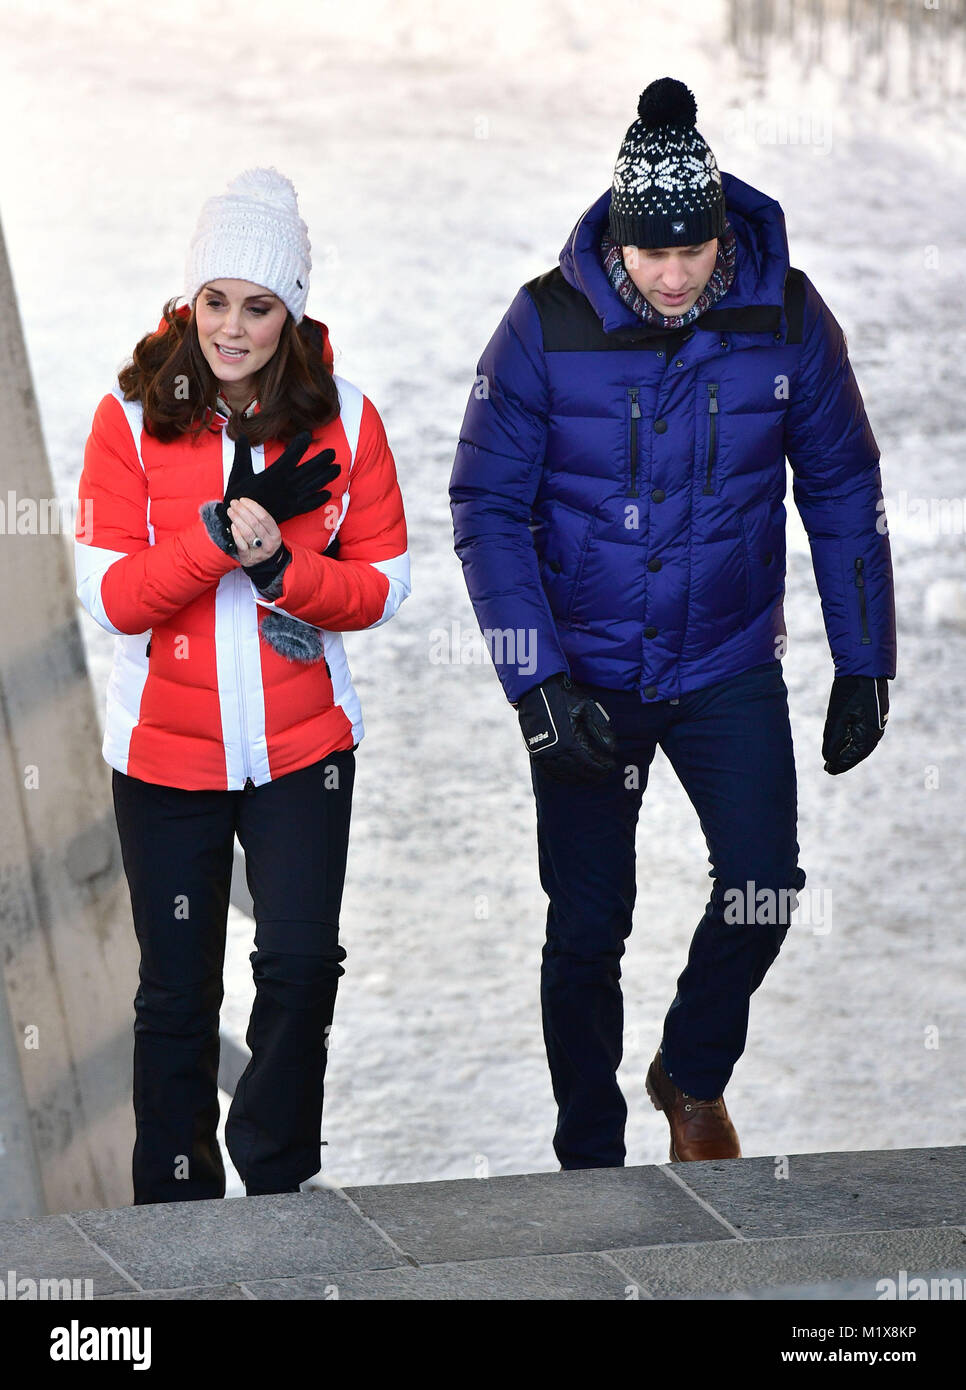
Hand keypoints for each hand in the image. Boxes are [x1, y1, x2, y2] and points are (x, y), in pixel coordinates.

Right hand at [211, 432, 340, 554]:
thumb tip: (241, 435)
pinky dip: (320, 499)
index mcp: (274, 473)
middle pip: (309, 469)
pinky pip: (310, 504)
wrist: (242, 522)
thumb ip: (242, 453)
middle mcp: (287, 484)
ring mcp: (292, 498)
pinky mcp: (293, 510)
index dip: (301, 444)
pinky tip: (328, 494)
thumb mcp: (239, 472)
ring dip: (327, 476)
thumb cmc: (239, 497)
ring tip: (337, 469)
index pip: (292, 454)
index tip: (308, 436)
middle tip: (333, 452)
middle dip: (322, 460)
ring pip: (314, 485)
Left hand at [226, 497, 282, 566]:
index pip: (264, 517)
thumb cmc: (265, 543)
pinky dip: (236, 534)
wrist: (266, 563)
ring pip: (247, 532)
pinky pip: (241, 544)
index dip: (253, 506)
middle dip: (242, 511)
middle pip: (255, 523)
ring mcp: (259, 551)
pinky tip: (232, 525)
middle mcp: (269, 543)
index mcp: (275, 534)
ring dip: (237, 519)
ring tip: (230, 511)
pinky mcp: (248, 557)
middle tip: (234, 503)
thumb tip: (245, 505)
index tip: (243, 500)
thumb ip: (260, 520)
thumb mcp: (270, 532)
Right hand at [515, 673, 616, 783]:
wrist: (537, 690)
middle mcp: (557, 752)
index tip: (611, 766)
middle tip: (603, 774)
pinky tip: (569, 775)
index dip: (603, 766)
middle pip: (579, 771)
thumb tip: (612, 748)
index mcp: (571, 742)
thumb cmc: (564, 697)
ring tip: (589, 776)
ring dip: (579, 777)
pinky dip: (562, 775)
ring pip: (565, 774)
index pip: (591, 763)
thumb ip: (600, 730)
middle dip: (594, 774)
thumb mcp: (587, 709)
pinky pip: (550, 770)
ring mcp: (545, 753)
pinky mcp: (536, 751)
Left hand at [822, 675, 889, 774]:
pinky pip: (863, 734)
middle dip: (844, 760)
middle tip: (829, 768)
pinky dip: (852, 740)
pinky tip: (843, 743)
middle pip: (858, 753)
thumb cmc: (850, 692)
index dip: (840, 765)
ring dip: (848, 751)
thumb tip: (828, 758)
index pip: (853, 756)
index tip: (828, 770)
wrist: (865, 669)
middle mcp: (876, 732)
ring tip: (834, 758)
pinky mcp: (874, 716)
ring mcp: (877, 723)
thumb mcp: (837, 718)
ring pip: (861, 744)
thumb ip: (833, 740)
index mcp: (869, 735)